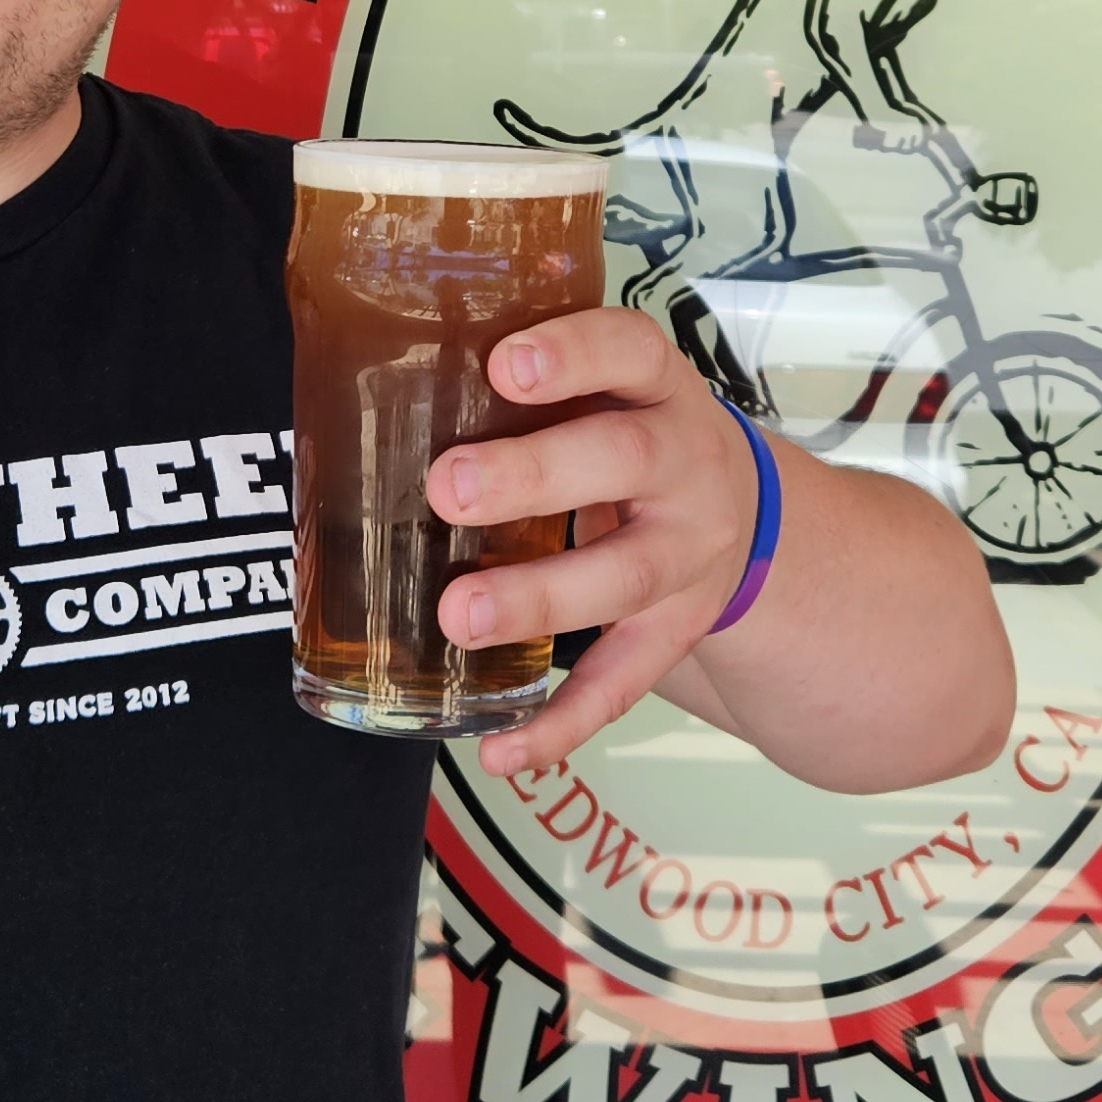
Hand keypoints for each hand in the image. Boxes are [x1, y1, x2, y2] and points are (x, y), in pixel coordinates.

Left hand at [425, 306, 757, 777]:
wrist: (737, 509)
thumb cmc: (629, 436)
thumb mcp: (604, 390)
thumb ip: (522, 388)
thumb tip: (365, 392)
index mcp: (657, 389)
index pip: (629, 350)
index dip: (574, 354)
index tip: (505, 366)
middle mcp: (684, 465)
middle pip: (623, 461)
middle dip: (534, 476)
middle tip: (448, 489)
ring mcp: (687, 554)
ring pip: (623, 576)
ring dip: (540, 598)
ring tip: (460, 616)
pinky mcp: (677, 631)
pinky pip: (623, 682)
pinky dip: (562, 723)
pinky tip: (502, 750)